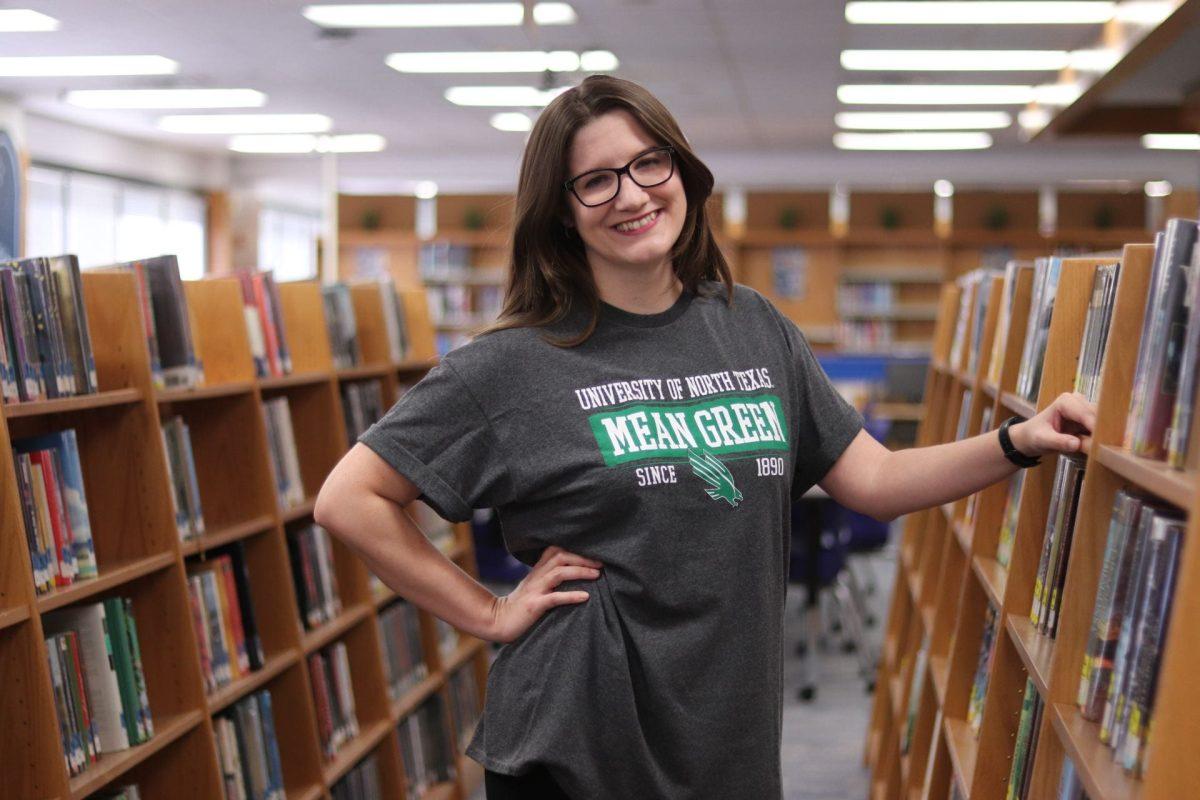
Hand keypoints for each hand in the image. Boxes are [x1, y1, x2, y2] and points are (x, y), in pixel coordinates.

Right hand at [486, 546, 602, 643]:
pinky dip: (571, 596)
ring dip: (580, 571)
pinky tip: (585, 596)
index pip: (555, 550)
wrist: (497, 621)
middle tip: (601, 563)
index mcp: (537, 571)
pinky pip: (554, 598)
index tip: (593, 553)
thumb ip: (548, 579)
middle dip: (582, 558)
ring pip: (558, 573)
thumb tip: (573, 575)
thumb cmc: (520, 606)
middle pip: (560, 557)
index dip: (574, 548)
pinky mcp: (534, 605)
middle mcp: (536, 577)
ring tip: (597, 574)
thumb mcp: (534, 587)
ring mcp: (535, 590)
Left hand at [1010, 392, 1097, 457]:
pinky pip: (1101, 429)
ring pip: (1103, 423)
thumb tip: (1076, 444)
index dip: (1095, 428)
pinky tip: (1102, 447)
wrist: (1030, 438)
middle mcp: (1078, 401)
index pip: (1085, 414)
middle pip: (1099, 417)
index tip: (1103, 443)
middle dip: (1102, 433)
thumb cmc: (1033, 435)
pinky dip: (1102, 439)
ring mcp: (1085, 410)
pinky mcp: (1089, 420)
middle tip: (1107, 448)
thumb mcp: (1042, 440)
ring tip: (1104, 449)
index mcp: (1065, 401)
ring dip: (1104, 436)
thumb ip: (1058, 442)